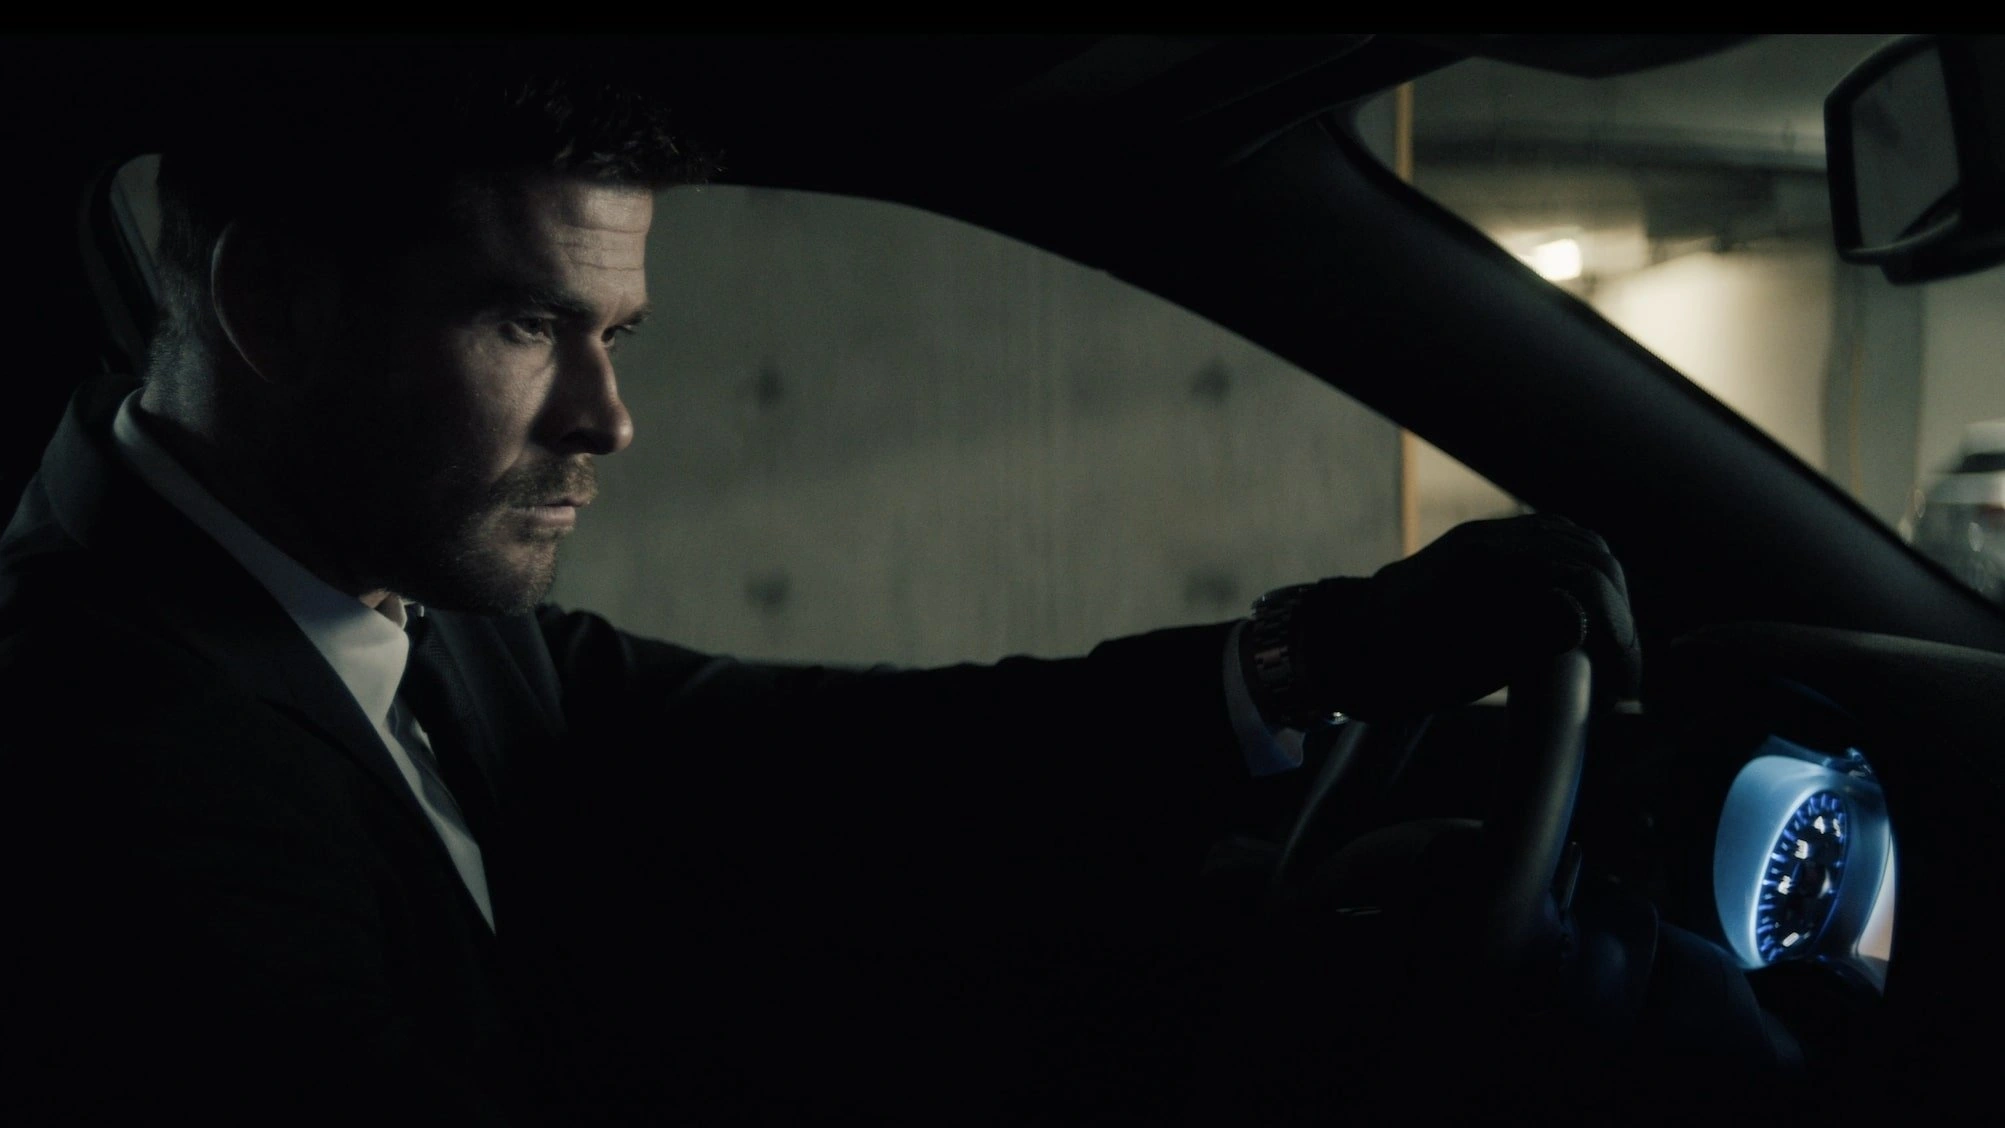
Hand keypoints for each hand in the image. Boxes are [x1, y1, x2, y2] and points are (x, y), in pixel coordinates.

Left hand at [1285, 513, 1638, 722]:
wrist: (1340, 647)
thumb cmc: (1393, 669)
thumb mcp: (1458, 671)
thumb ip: (1521, 641)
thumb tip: (1580, 618)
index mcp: (1485, 567)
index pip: (1584, 580)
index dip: (1619, 633)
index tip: (1624, 684)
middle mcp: (1489, 539)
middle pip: (1591, 556)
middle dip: (1619, 613)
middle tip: (1622, 669)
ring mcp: (1486, 535)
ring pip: (1577, 542)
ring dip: (1604, 590)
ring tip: (1608, 644)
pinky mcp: (1483, 542)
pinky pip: (1551, 539)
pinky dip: (1580, 570)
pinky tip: (1584, 613)